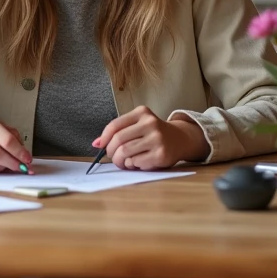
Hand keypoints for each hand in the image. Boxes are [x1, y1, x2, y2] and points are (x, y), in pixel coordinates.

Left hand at [92, 107, 207, 169]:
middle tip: (112, 157)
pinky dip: (132, 165)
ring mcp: (157, 139)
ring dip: (119, 161)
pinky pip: (136, 162)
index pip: (115, 125)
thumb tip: (96, 143)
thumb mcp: (138, 125)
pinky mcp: (161, 154)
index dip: (104, 137)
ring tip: (123, 162)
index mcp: (142, 113)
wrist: (180, 139)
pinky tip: (137, 163)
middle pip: (118, 140)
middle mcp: (150, 123)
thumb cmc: (153, 133)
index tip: (100, 145)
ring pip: (125, 152)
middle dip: (110, 151)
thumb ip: (119, 131)